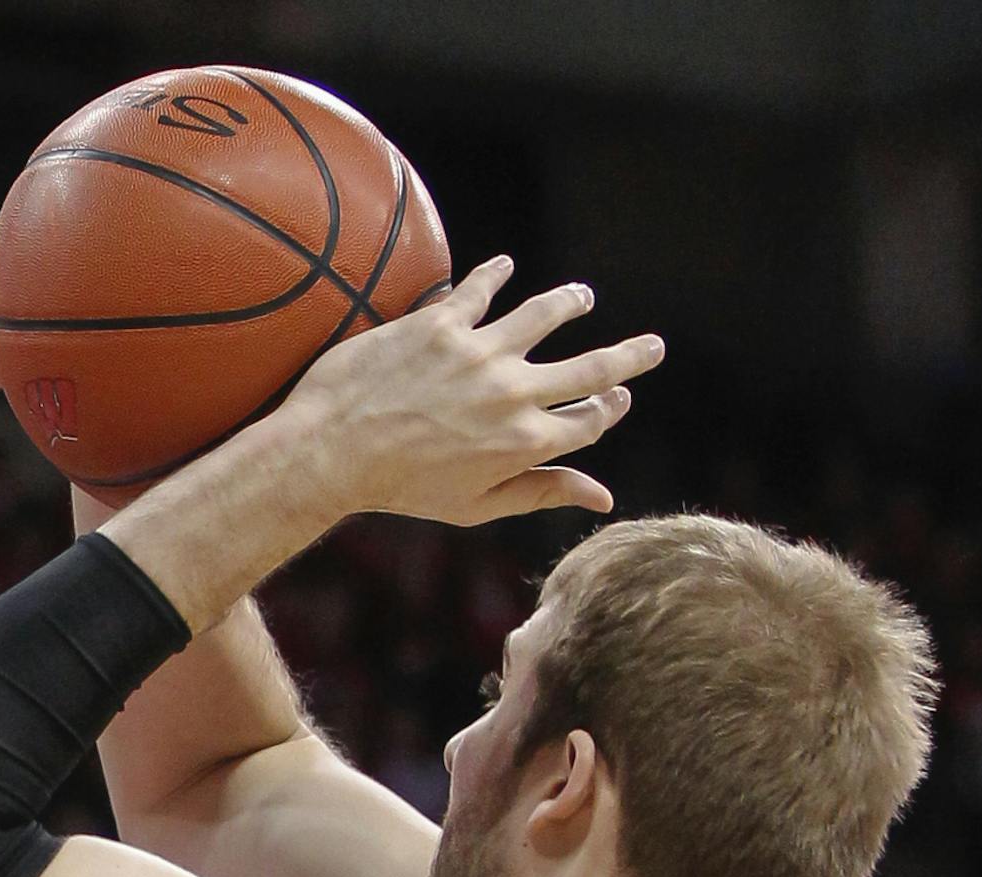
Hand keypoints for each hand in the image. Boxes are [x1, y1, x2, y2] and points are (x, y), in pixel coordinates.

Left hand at [276, 256, 664, 527]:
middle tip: (652, 346)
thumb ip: (541, 491)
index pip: (590, 419)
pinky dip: (496, 274)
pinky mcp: (442, 322)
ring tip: (582, 298)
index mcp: (525, 442)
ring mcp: (480, 353)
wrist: (330, 455)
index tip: (619, 398)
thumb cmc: (400, 490)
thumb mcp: (476, 505)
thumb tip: (604, 496)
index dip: (611, 407)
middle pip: (592, 367)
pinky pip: (481, 287)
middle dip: (630, 357)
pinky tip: (505, 267)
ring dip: (571, 303)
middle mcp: (513, 393)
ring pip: (546, 314)